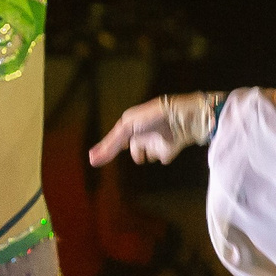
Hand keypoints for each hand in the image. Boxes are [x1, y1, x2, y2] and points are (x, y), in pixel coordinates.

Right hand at [90, 91, 222, 166]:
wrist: (183, 117)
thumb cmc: (154, 116)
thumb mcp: (127, 126)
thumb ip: (111, 143)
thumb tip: (92, 159)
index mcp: (132, 123)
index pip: (117, 140)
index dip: (108, 149)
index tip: (95, 160)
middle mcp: (143, 133)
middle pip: (132, 149)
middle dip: (136, 149)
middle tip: (140, 148)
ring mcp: (155, 142)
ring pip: (145, 155)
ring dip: (149, 150)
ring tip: (158, 138)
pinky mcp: (168, 150)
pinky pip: (160, 157)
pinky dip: (163, 152)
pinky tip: (170, 143)